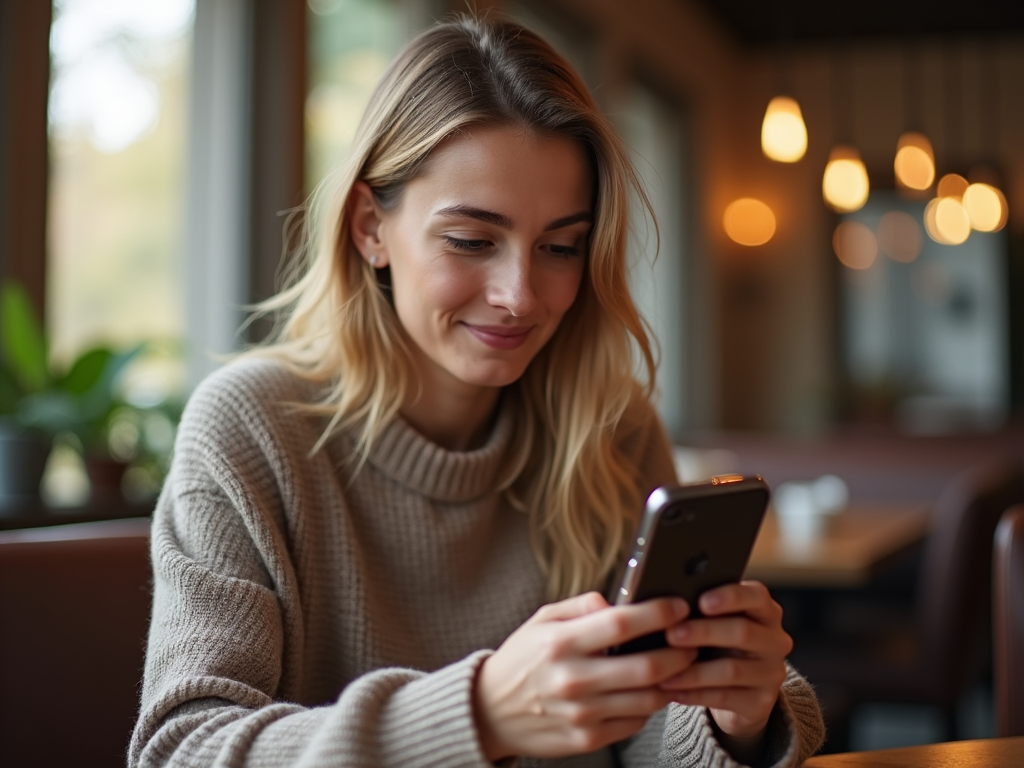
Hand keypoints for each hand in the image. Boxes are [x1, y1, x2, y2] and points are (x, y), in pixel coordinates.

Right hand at [473, 591, 697, 760]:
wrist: (490, 711)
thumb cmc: (521, 660)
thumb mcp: (541, 620)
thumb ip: (580, 605)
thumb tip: (617, 600)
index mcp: (561, 642)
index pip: (621, 624)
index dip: (657, 614)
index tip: (678, 606)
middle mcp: (573, 679)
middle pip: (646, 667)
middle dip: (680, 652)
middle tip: (692, 641)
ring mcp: (581, 713)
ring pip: (647, 699)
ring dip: (671, 681)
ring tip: (676, 667)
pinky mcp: (587, 738)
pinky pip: (634, 722)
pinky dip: (648, 706)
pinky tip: (647, 691)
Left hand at [659, 580, 791, 741]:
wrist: (738, 690)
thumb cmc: (719, 643)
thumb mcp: (717, 622)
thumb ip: (701, 609)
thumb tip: (664, 602)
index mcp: (765, 611)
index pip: (757, 595)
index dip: (731, 596)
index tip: (701, 600)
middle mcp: (775, 641)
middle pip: (743, 631)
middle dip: (704, 632)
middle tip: (671, 634)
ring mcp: (771, 674)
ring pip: (732, 669)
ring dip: (694, 670)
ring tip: (664, 670)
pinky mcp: (761, 703)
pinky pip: (725, 697)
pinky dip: (695, 693)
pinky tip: (672, 689)